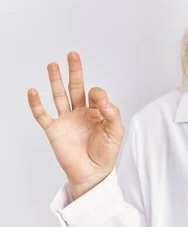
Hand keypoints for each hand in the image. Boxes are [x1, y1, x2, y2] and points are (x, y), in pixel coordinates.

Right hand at [27, 52, 123, 199]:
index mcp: (97, 111)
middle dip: (74, 71)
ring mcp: (66, 120)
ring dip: (55, 80)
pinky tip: (33, 91)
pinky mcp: (54, 130)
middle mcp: (80, 112)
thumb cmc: (106, 152)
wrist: (92, 172)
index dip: (98, 95)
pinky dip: (36, 104)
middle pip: (76, 87)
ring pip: (59, 95)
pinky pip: (43, 115)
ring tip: (52, 65)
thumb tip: (102, 100)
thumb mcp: (116, 132)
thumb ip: (112, 114)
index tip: (100, 103)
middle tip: (73, 55)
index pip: (95, 93)